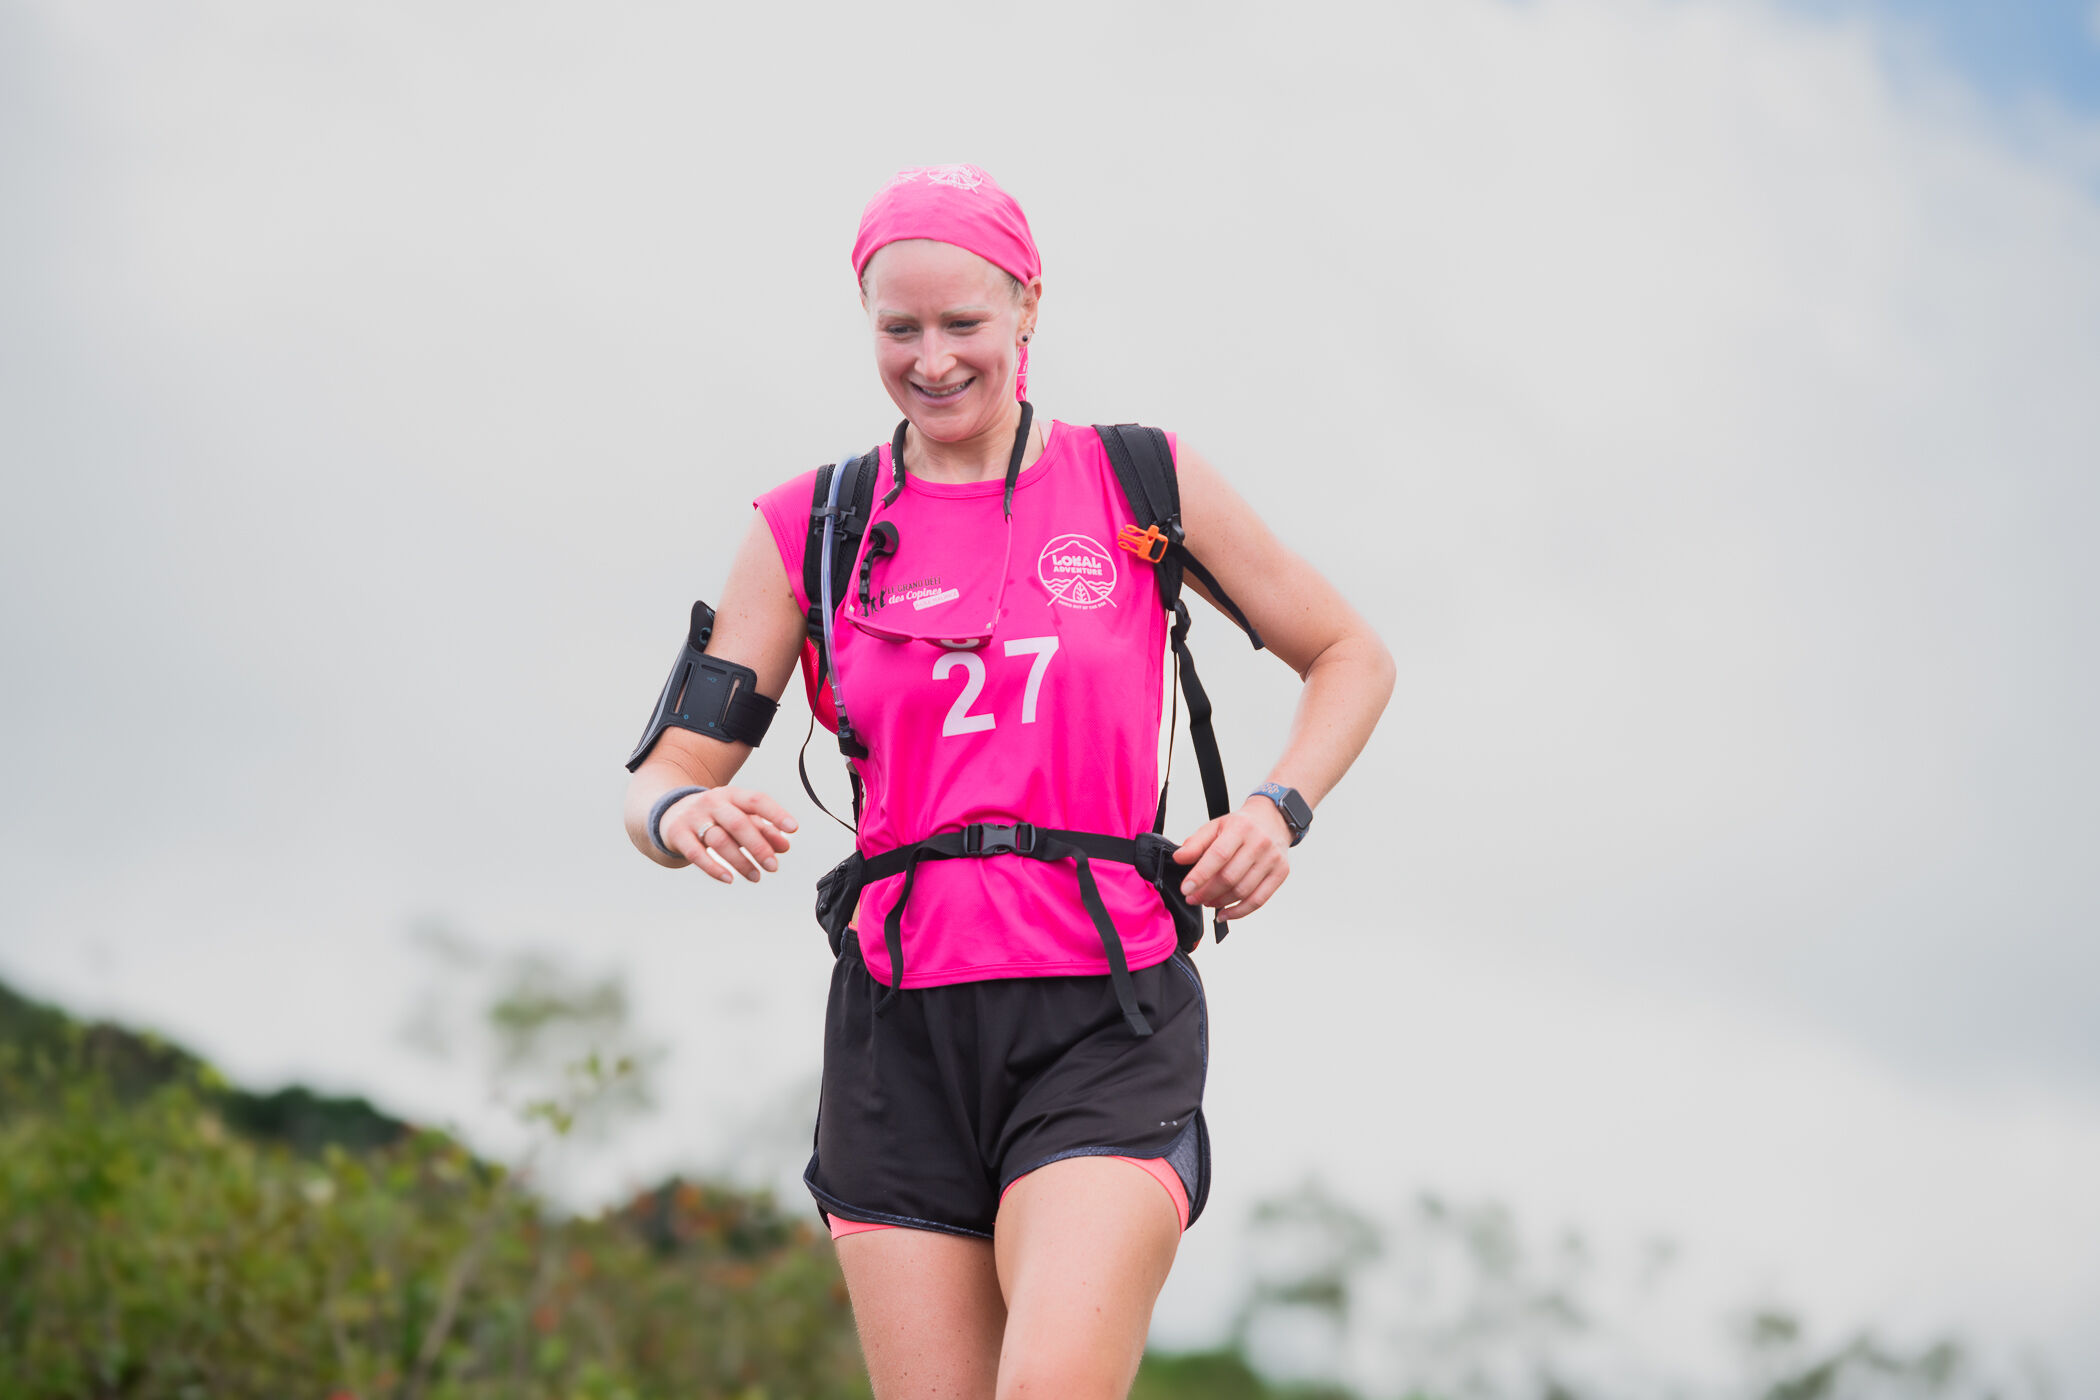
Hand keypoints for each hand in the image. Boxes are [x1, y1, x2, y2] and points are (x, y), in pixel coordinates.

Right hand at [660, 787, 797, 883]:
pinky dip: (714, 868)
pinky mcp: (678, 834)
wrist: (671, 812)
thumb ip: (763, 830)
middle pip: (739, 823)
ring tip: (756, 876)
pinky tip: (729, 878)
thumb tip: (784, 846)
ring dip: (741, 861)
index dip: (776, 814)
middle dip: (759, 847)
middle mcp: (713, 802)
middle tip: (773, 866)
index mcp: (732, 795)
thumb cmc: (714, 816)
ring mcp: (694, 817)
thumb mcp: (739, 817)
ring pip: (719, 840)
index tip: (793, 829)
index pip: (757, 800)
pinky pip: (696, 853)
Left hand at [1171, 798, 1292, 921]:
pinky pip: (1259, 900)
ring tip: (1207, 902)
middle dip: (1206, 893)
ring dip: (1220, 902)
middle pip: (1230, 877)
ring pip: (1243, 891)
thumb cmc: (1240, 826)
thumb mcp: (1215, 826)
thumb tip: (1179, 858)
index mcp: (1240, 828)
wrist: (1272, 820)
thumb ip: (1195, 843)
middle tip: (1192, 898)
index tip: (1186, 889)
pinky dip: (1239, 912)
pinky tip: (1224, 914)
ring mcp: (1272, 859)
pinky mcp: (1281, 873)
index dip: (1200, 875)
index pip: (1218, 856)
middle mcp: (1259, 843)